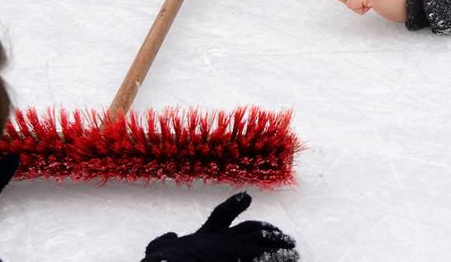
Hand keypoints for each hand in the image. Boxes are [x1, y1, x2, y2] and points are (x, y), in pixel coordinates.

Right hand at [142, 192, 296, 261]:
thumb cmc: (167, 259)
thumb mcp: (159, 250)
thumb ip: (163, 242)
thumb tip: (169, 236)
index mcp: (208, 234)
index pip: (223, 214)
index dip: (235, 204)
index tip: (247, 197)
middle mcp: (228, 240)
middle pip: (254, 229)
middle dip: (268, 230)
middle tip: (279, 234)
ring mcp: (241, 251)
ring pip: (266, 241)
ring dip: (280, 243)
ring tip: (291, 247)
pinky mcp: (248, 261)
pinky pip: (270, 257)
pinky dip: (281, 257)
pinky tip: (290, 258)